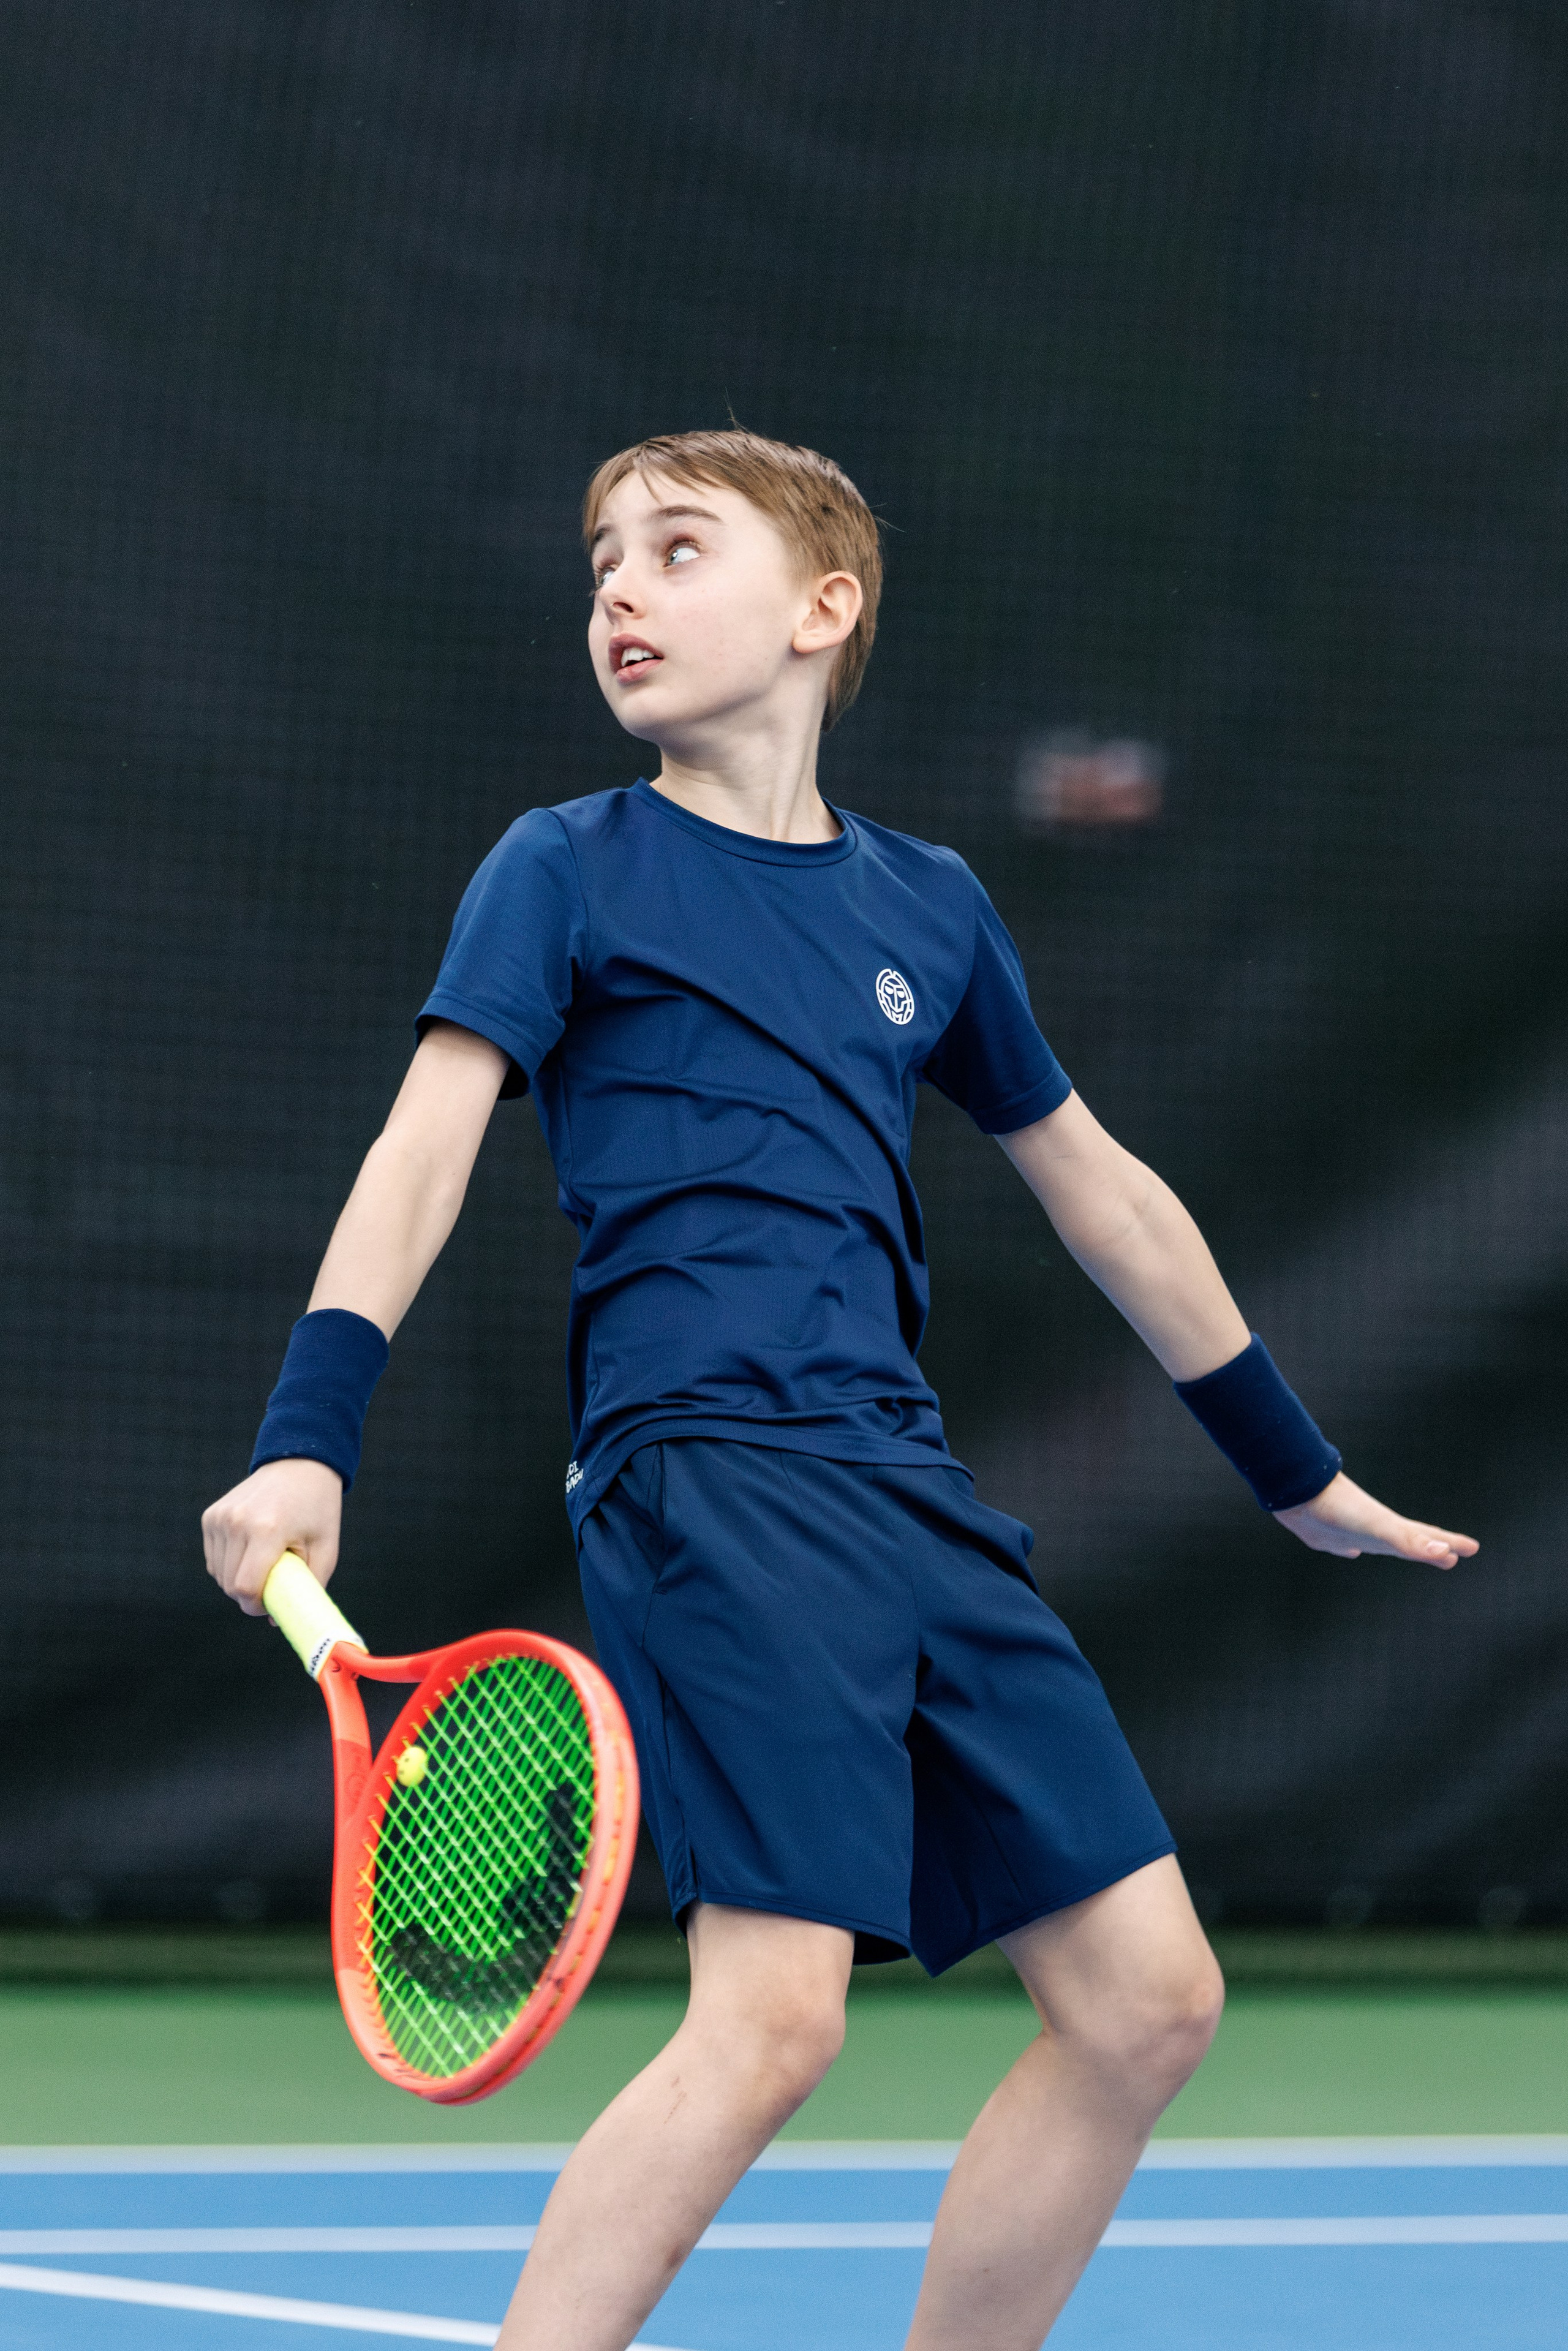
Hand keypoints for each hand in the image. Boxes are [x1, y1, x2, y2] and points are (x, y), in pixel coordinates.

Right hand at [202, 1458, 343, 1616]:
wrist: (300, 1464)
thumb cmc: (317, 1509)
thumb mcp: (326, 1549)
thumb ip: (307, 1588)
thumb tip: (276, 1620)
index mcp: (267, 1530)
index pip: (245, 1588)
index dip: (257, 1605)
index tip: (272, 1604)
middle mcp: (237, 1522)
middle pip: (230, 1586)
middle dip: (250, 1595)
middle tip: (274, 1582)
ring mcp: (220, 1517)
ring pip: (219, 1575)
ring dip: (239, 1579)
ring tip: (266, 1559)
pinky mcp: (210, 1516)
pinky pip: (214, 1559)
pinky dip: (230, 1564)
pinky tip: (251, 1548)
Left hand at [1273, 1471, 1477, 1567]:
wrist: (1300, 1494)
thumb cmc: (1342, 1509)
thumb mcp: (1382, 1529)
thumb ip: (1411, 1542)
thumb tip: (1447, 1554)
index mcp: (1393, 1530)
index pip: (1429, 1539)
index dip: (1450, 1544)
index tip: (1474, 1548)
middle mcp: (1377, 1531)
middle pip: (1411, 1541)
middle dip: (1434, 1549)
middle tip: (1453, 1556)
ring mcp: (1354, 1533)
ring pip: (1382, 1543)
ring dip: (1397, 1549)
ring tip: (1404, 1554)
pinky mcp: (1329, 1537)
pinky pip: (1347, 1546)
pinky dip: (1352, 1549)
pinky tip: (1351, 1551)